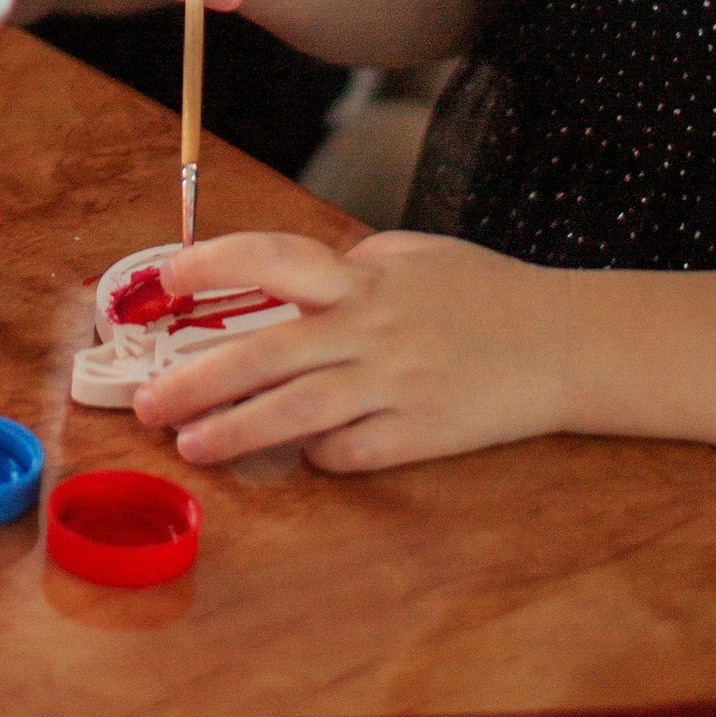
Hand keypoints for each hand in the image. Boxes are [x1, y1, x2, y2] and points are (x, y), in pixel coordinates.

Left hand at [129, 228, 576, 471]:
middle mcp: (372, 330)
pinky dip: (317, 458)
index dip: (214, 265)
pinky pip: (352, 452)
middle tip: (148, 403)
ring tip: (191, 445)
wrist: (567, 342)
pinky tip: (295, 461)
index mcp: (365, 279)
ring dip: (236, 431)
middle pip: (267, 353)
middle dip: (197, 379)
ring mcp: (396, 386)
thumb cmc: (489, 294)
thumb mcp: (416, 256)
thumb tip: (293, 284)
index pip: (274, 259)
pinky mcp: (422, 435)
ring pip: (297, 412)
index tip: (167, 279)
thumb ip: (354, 268)